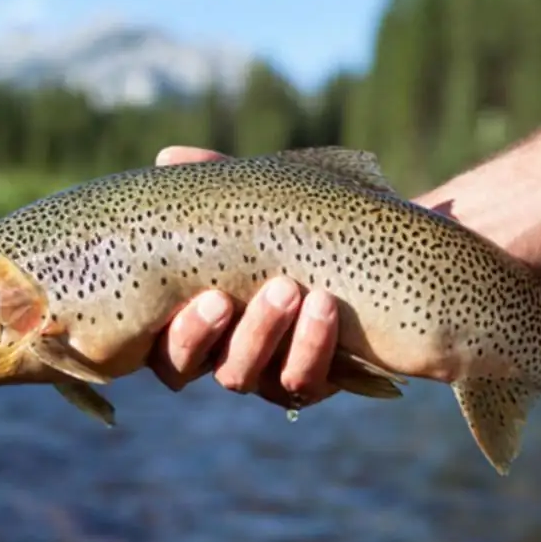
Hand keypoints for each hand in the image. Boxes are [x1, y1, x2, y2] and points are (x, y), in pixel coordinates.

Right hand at [147, 146, 341, 409]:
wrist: (383, 249)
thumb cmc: (309, 224)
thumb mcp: (266, 200)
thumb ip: (217, 183)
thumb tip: (166, 157)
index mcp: (194, 314)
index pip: (156, 342)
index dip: (168, 330)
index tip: (200, 291)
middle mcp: (219, 350)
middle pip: (183, 368)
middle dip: (201, 334)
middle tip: (223, 298)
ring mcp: (263, 372)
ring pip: (241, 376)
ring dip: (260, 334)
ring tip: (290, 288)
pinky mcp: (312, 382)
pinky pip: (302, 384)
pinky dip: (311, 345)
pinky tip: (327, 305)